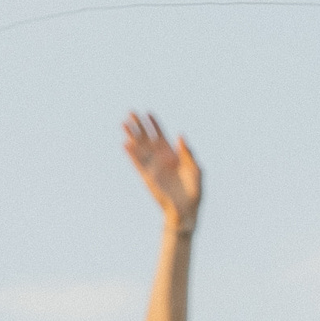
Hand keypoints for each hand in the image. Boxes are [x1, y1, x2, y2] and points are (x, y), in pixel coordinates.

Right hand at [124, 112, 201, 231]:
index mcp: (173, 155)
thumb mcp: (195, 168)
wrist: (187, 208)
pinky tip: (126, 144)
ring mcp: (153, 167)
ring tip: (124, 124)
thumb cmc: (194, 189)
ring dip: (132, 136)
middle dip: (139, 125)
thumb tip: (180, 135)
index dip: (154, 124)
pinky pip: (138, 163)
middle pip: (147, 138)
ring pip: (140, 148)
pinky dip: (132, 154)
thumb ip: (187, 152)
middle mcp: (160, 158)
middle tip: (131, 112)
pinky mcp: (148, 177)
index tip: (148, 113)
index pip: (160, 135)